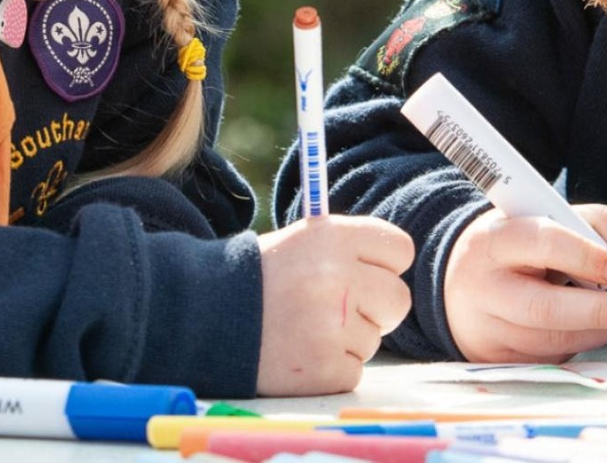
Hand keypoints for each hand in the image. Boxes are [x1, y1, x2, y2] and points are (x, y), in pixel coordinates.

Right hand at [256, 215, 414, 395]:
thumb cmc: (263, 279)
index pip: (400, 250)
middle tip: (340, 309)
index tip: (365, 272)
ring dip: (346, 339)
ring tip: (304, 328)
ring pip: (374, 338)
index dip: (384, 264)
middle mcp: (338, 278)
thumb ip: (352, 249)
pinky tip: (299, 352)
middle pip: (398, 299)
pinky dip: (331, 368)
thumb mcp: (303, 242)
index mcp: (333, 237)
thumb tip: (401, 264)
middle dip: (376, 307)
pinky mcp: (324, 370)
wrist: (205, 317)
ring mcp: (332, 327)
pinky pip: (353, 370)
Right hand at [443, 204, 606, 361]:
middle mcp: (485, 286)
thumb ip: (598, 223)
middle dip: (597, 311)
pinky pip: (547, 359)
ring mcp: (486, 328)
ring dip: (595, 332)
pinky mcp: (494, 359)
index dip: (584, 255)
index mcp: (496, 240)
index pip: (542, 243)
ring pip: (551, 340)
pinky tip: (587, 330)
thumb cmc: (517, 247)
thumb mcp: (547, 218)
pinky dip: (577, 346)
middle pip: (544, 307)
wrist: (460, 282)